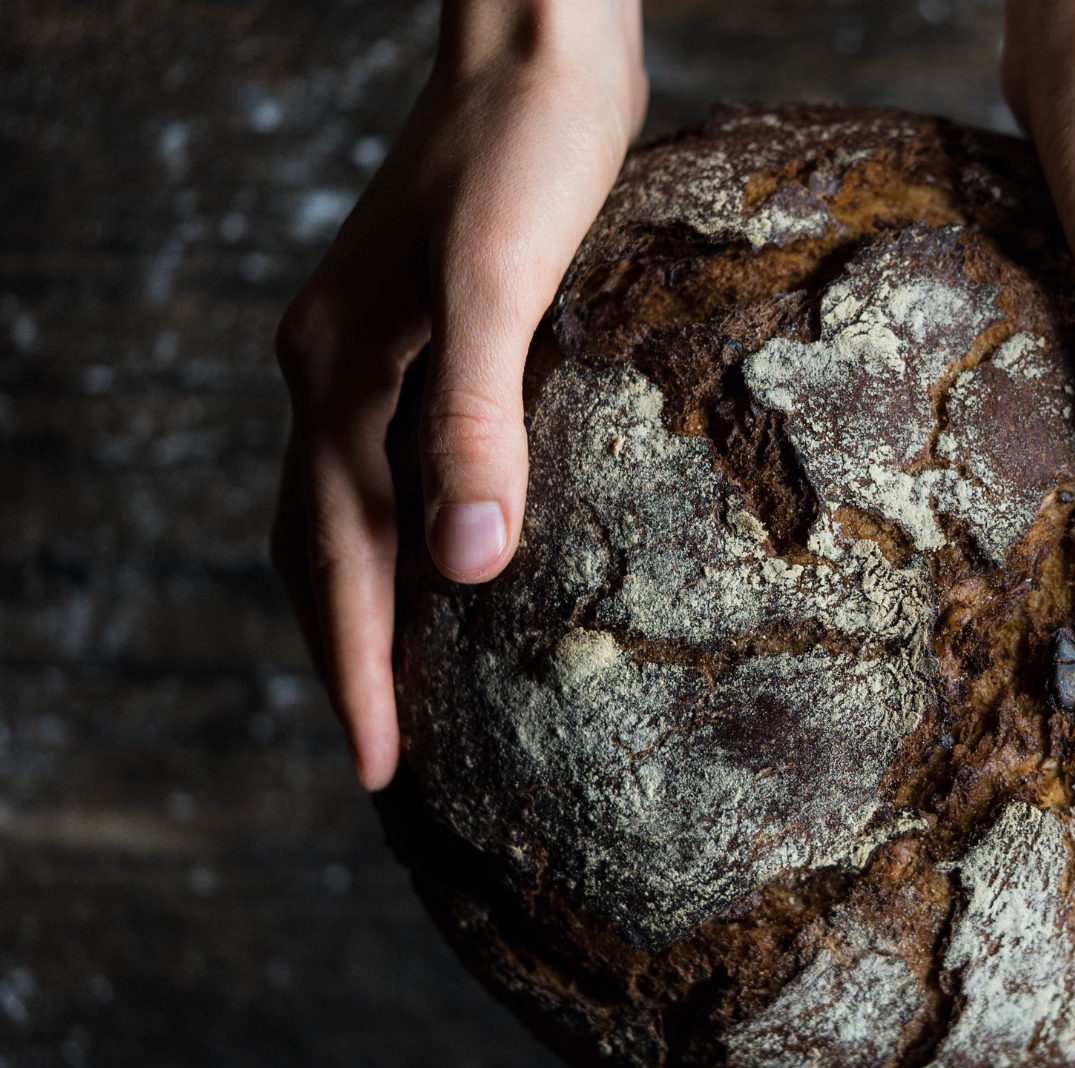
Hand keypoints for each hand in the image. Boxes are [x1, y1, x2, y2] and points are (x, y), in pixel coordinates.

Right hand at [273, 0, 646, 788]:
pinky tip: (459, 557)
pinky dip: (407, 533)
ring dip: (369, 603)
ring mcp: (369, 352)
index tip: (382, 772)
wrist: (539, 46)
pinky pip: (391, 464)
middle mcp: (333, 374)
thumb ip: (475, 419)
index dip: (358, 672)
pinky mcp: (422, 335)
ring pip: (349, 511)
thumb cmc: (528, 153)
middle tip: (387, 758)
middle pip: (319, 549)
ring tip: (407, 686)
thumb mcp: (502, 284)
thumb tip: (464, 568)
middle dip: (347, 658)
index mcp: (339, 379)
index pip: (335, 561)